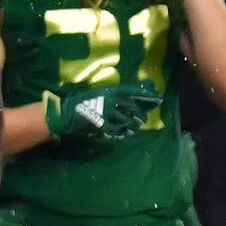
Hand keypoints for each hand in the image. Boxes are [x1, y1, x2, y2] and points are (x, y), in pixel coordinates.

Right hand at [43, 82, 161, 139]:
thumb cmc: (84, 102)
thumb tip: (135, 98)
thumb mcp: (100, 94)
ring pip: (127, 120)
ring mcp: (106, 113)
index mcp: (110, 91)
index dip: (147, 95)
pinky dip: (124, 132)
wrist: (67, 113)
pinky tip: (127, 133)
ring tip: (134, 127)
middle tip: (143, 119)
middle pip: (133, 108)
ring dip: (132, 125)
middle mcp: (110, 100)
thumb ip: (115, 95)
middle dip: (140, 114)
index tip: (159, 99)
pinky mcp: (102, 124)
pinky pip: (118, 130)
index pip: (133, 92)